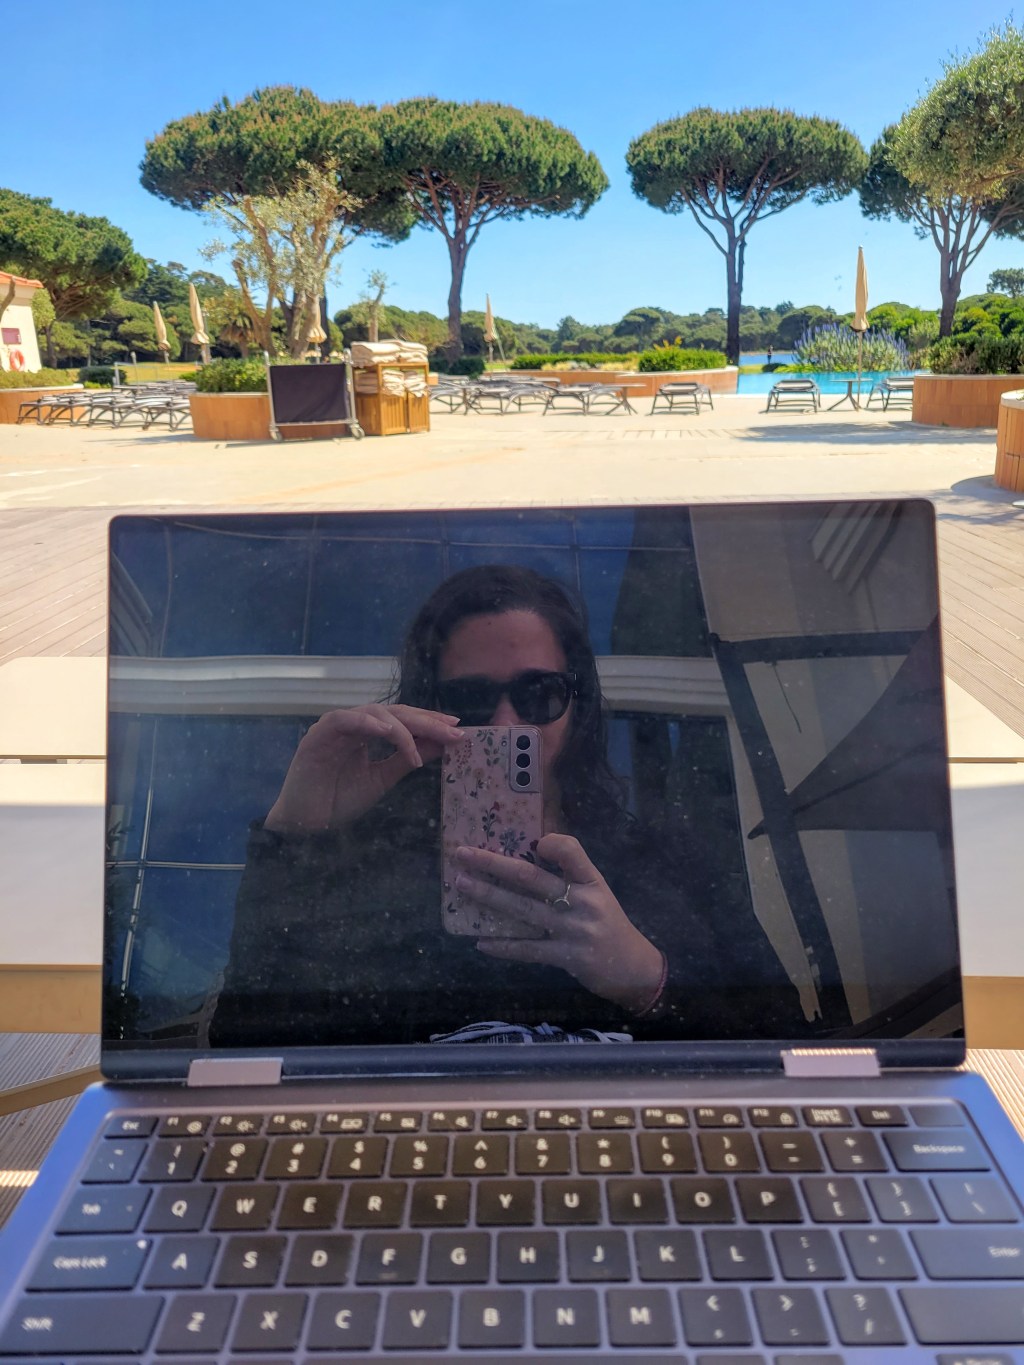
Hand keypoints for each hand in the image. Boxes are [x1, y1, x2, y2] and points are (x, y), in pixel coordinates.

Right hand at [265, 704, 464, 834]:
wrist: (306, 825)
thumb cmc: (338, 801)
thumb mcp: (382, 780)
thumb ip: (406, 760)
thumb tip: (441, 745)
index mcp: (367, 733)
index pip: (403, 719)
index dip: (429, 721)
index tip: (458, 730)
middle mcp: (352, 725)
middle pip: (394, 712)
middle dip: (425, 721)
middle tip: (452, 731)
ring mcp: (334, 728)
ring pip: (373, 712)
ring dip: (400, 726)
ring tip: (420, 744)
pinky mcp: (316, 736)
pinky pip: (342, 720)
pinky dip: (365, 723)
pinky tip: (385, 731)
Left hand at [453, 833, 664, 1013]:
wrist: (634, 968)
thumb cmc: (609, 924)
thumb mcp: (597, 892)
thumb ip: (569, 875)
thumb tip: (529, 853)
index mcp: (592, 880)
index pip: (571, 850)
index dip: (550, 843)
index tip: (529, 841)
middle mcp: (583, 901)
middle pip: (532, 878)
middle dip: (493, 864)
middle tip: (463, 854)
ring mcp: (573, 930)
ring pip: (523, 910)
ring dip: (488, 896)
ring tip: (462, 885)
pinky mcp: (567, 957)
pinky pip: (528, 949)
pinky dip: (504, 946)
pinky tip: (481, 942)